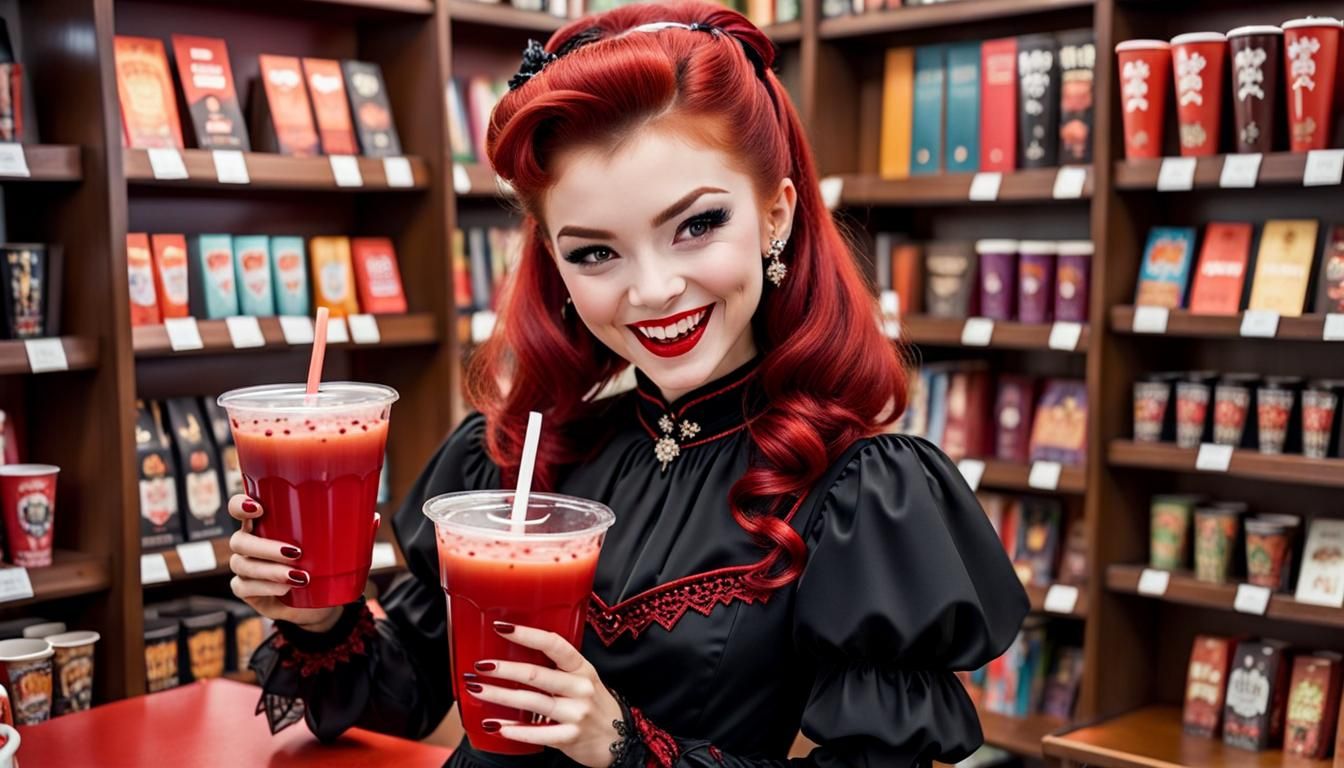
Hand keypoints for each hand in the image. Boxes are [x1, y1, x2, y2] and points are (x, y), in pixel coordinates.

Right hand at [226, 494, 341, 632]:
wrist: (321, 602)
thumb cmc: (325, 564)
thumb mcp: (338, 546)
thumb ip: (351, 531)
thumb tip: (372, 516)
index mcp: (266, 523)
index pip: (239, 507)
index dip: (240, 505)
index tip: (258, 507)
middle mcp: (249, 543)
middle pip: (239, 539)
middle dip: (265, 546)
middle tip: (296, 552)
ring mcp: (245, 567)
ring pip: (243, 564)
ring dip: (270, 570)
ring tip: (299, 576)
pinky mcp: (247, 591)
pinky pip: (243, 587)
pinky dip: (265, 588)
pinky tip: (285, 589)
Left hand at [467, 622, 623, 767]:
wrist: (619, 741)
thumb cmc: (594, 705)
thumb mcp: (584, 679)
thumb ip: (559, 668)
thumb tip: (518, 653)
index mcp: (582, 668)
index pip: (554, 645)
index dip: (527, 635)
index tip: (502, 627)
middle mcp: (580, 688)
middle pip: (536, 674)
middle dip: (504, 669)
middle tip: (480, 666)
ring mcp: (576, 714)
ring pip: (531, 702)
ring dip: (499, 696)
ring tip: (477, 690)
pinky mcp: (570, 738)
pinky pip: (536, 733)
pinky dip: (513, 730)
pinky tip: (494, 725)